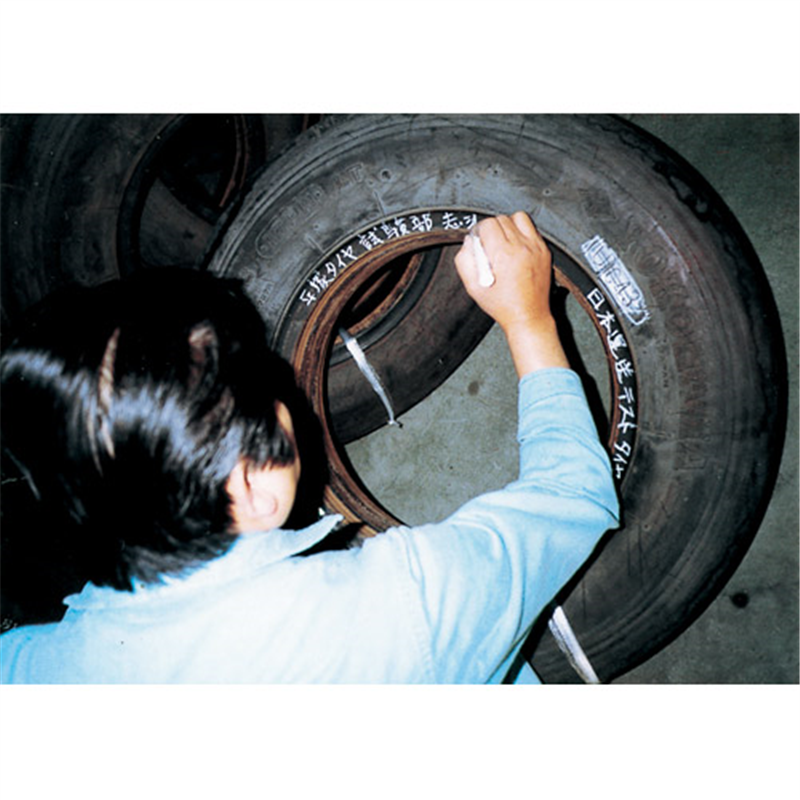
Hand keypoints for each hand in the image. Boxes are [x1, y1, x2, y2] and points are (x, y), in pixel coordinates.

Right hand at [454, 212, 568, 376]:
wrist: (528, 316)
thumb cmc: (501, 305)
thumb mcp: (472, 287)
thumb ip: (464, 260)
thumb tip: (469, 241)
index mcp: (502, 255)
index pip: (488, 224)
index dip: (479, 231)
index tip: (478, 242)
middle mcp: (521, 247)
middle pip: (502, 219)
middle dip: (492, 229)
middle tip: (489, 245)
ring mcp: (535, 247)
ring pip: (518, 217)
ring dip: (508, 225)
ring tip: (504, 242)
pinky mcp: (544, 251)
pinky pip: (532, 229)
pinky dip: (522, 233)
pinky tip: (516, 248)